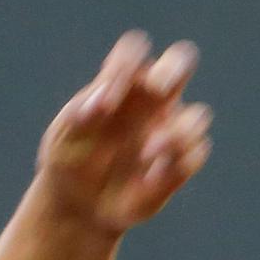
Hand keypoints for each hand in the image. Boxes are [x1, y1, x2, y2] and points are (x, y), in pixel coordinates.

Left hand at [36, 32, 211, 235]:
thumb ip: (78, 116)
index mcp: (121, 83)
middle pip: (181, 61)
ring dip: (177, 133)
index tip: (105, 103)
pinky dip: (176, 166)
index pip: (133, 52)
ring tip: (146, 153)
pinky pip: (195, 155)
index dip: (125, 66)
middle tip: (157, 89)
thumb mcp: (62, 139)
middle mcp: (152, 100)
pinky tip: (148, 181)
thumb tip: (100, 99)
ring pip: (197, 116)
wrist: (76, 207)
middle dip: (173, 69)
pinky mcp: (178, 164)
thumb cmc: (68, 161)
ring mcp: (169, 130)